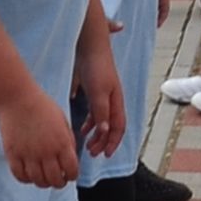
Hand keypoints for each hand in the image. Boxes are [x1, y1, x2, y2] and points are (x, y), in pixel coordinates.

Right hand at [0, 76, 79, 190]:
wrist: (17, 97)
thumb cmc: (42, 106)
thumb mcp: (63, 121)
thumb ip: (68, 141)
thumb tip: (70, 159)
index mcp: (62, 142)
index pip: (72, 171)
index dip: (72, 175)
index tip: (70, 174)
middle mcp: (46, 151)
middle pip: (56, 181)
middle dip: (59, 182)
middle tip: (58, 179)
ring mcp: (29, 154)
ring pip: (39, 181)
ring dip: (44, 182)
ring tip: (44, 177)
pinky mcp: (13, 154)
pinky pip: (21, 176)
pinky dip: (26, 179)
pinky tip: (29, 174)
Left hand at [75, 12, 126, 160]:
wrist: (90, 45)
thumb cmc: (97, 67)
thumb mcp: (99, 92)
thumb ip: (101, 112)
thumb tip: (106, 131)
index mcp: (116, 102)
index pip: (119, 127)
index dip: (114, 142)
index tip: (105, 155)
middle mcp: (112, 101)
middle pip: (112, 127)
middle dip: (103, 142)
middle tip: (92, 153)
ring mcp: (103, 96)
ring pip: (103, 121)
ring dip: (96, 134)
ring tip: (87, 145)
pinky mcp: (94, 91)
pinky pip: (94, 113)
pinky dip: (89, 123)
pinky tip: (81, 128)